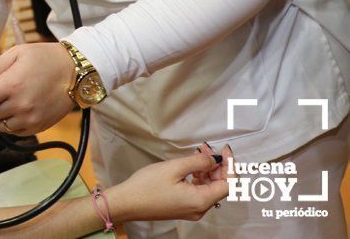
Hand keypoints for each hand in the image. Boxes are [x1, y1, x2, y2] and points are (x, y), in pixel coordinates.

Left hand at [0, 42, 75, 135]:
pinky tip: (14, 107)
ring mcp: (29, 119)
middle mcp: (19, 106)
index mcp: (12, 85)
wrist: (76, 73)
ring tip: (1, 99)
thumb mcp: (16, 54)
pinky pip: (11, 131)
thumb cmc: (45, 59)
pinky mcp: (37, 127)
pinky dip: (7, 122)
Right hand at [109, 147, 232, 222]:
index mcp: (201, 201)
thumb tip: (215, 159)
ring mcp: (191, 209)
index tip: (225, 150)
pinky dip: (199, 178)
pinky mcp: (183, 208)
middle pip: (220, 187)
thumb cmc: (147, 186)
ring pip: (209, 189)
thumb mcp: (174, 168)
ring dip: (208, 171)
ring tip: (199, 153)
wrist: (127, 203)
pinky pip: (198, 192)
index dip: (230, 166)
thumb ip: (198, 163)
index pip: (228, 184)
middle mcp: (200, 209)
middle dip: (218, 166)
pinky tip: (192, 166)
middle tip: (208, 148)